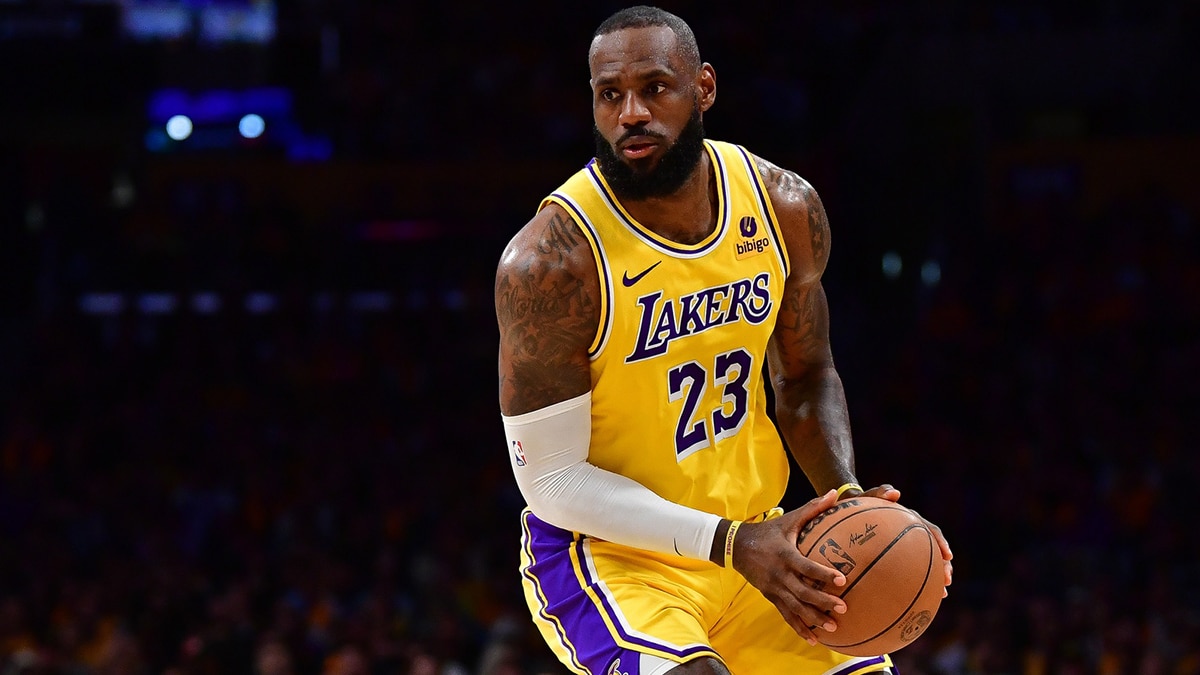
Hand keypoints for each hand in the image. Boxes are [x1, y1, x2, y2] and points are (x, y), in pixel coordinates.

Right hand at [731, 489, 847, 644]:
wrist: (736, 546)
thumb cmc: (768, 531)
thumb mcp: (789, 519)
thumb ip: (812, 509)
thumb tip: (834, 494)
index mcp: (785, 555)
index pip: (806, 567)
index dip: (823, 574)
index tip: (842, 580)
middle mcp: (779, 574)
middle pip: (802, 592)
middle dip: (822, 602)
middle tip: (842, 609)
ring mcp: (774, 588)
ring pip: (795, 607)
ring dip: (813, 618)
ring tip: (832, 627)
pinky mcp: (770, 597)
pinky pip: (785, 615)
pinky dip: (799, 627)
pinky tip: (813, 639)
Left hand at [855, 484, 953, 595]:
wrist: (850, 509)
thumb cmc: (859, 502)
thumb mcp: (868, 496)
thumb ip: (880, 492)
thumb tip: (895, 493)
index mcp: (910, 520)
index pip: (930, 530)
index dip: (941, 542)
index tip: (947, 555)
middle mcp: (912, 533)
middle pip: (934, 550)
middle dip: (944, 566)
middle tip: (947, 581)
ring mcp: (905, 545)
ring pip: (926, 562)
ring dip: (936, 577)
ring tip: (941, 594)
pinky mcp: (896, 555)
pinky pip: (908, 570)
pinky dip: (916, 582)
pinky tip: (916, 599)